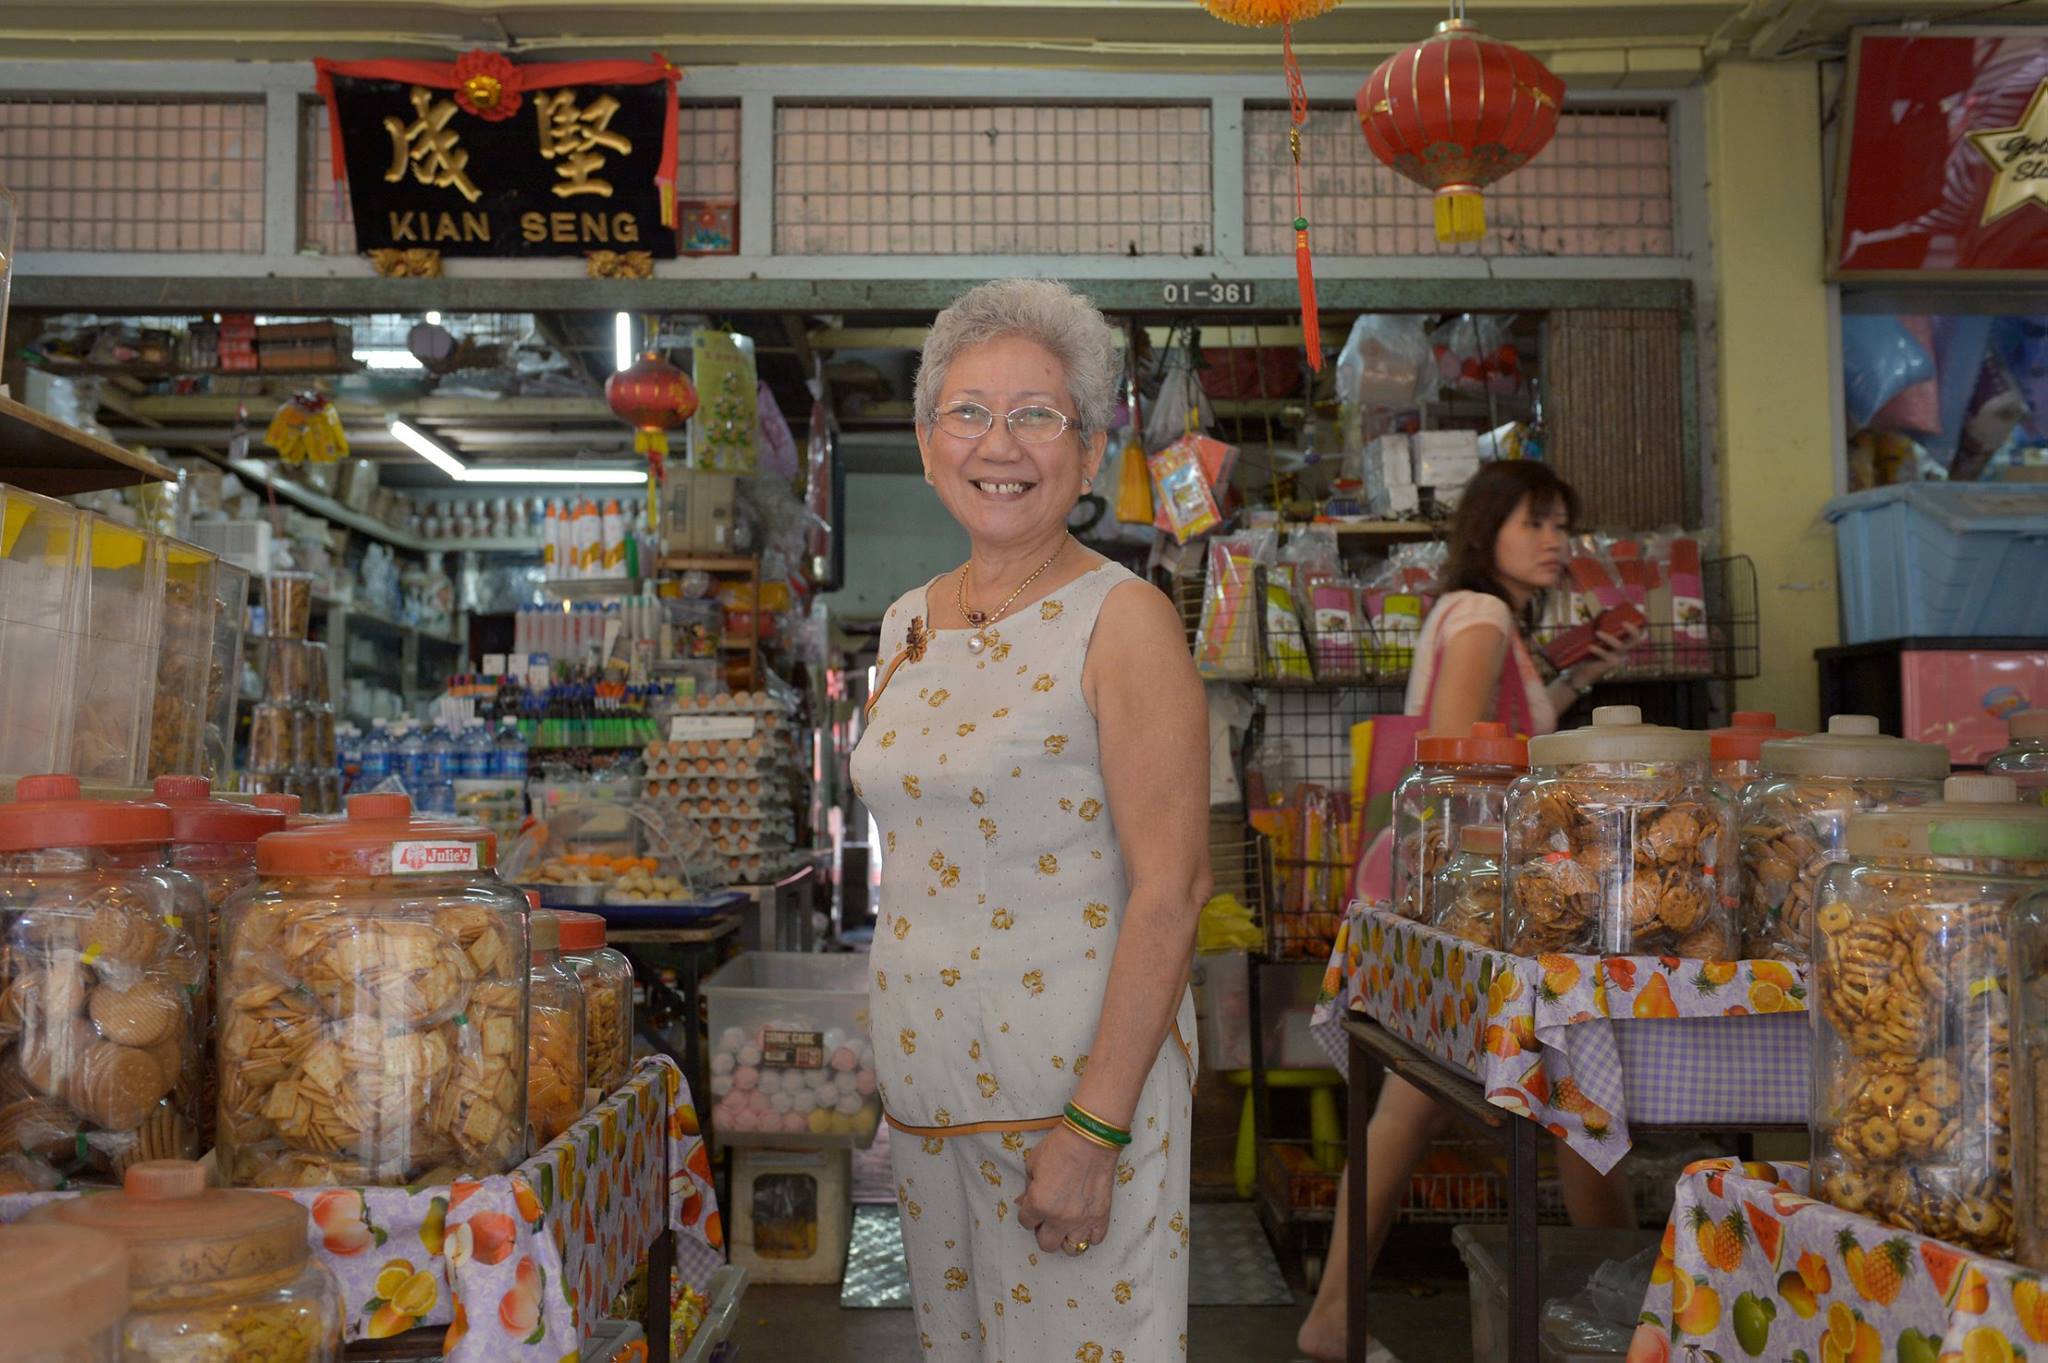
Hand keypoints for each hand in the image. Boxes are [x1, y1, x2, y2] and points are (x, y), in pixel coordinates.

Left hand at [1015, 1123, 1116, 1254]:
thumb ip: (1028, 1188)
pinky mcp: (1101, 1216)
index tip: (1033, 1206)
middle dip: (1044, 1231)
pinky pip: (1094, 1240)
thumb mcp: (1032, 1164)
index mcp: (1038, 1204)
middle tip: (1048, 1218)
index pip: (1026, 1223)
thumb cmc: (1059, 1146)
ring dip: (1066, 1237)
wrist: (1091, 1138)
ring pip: (1071, 1249)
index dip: (1028, 1214)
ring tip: (1067, 1224)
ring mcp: (1082, 1220)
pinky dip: (1089, 1234)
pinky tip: (1084, 1222)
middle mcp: (1059, 1218)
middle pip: (1047, 1244)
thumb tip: (1023, 1202)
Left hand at [1574, 620, 1645, 685]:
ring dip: (1609, 638)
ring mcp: (1618, 658)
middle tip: (1624, 622)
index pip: (1637, 634)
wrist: (1582, 673)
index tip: (1644, 614)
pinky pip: (1606, 655)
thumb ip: (1595, 631)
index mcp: (1623, 643)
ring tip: (1597, 633)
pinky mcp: (1609, 665)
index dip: (1641, 625)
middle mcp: (1624, 651)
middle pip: (1636, 640)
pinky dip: (1598, 650)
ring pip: (1620, 646)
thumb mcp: (1594, 641)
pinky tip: (1590, 646)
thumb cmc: (1589, 655)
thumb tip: (1591, 617)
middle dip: (1633, 630)